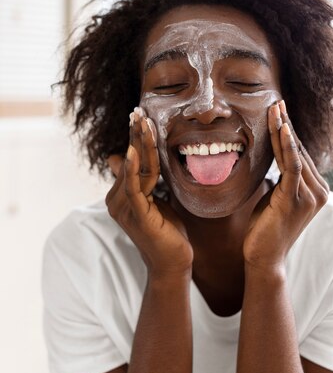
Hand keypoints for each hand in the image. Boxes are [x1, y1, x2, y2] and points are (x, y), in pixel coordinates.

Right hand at [106, 107, 193, 278]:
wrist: (174, 262)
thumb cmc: (169, 231)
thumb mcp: (159, 200)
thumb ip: (149, 181)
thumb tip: (140, 162)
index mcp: (122, 195)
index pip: (131, 159)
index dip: (135, 137)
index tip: (139, 115)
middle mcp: (118, 200)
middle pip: (130, 160)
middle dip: (135, 134)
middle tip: (138, 111)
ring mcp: (125, 208)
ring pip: (134, 169)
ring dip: (139, 144)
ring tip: (142, 122)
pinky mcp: (136, 215)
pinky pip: (134, 187)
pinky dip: (134, 168)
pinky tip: (134, 151)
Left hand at [243, 100, 328, 273]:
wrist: (263, 257)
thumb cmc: (265, 228)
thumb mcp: (275, 197)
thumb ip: (281, 179)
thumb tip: (274, 160)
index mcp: (316, 189)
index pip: (300, 154)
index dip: (288, 132)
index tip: (278, 111)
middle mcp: (319, 191)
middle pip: (299, 150)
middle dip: (286, 125)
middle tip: (277, 102)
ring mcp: (310, 196)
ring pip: (295, 154)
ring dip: (284, 129)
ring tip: (276, 109)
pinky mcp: (297, 199)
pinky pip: (292, 167)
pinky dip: (287, 146)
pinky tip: (281, 128)